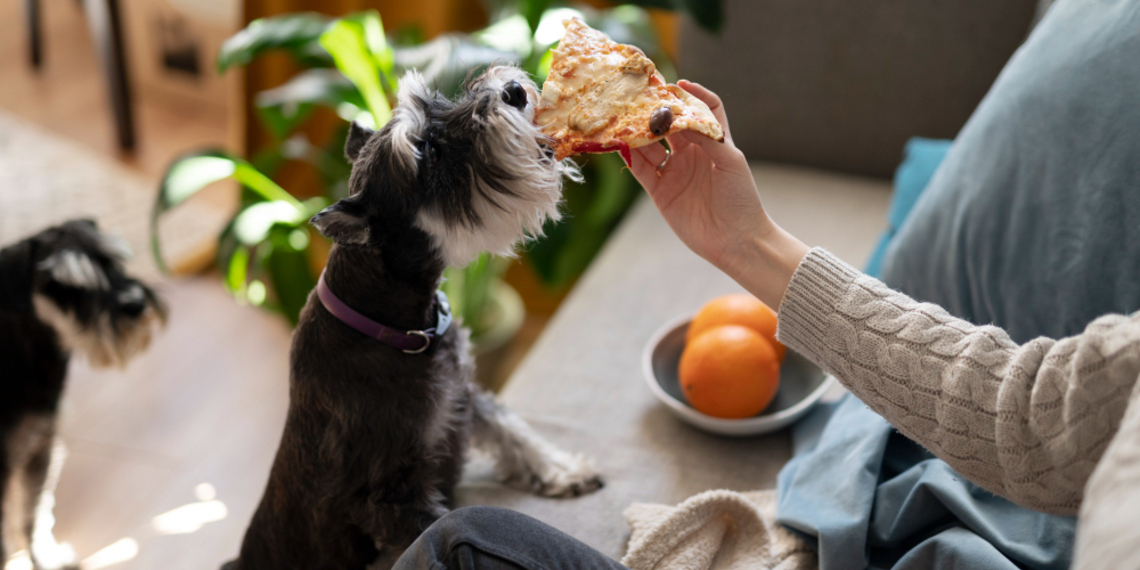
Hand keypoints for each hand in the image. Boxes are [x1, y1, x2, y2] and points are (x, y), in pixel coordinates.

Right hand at [626, 81, 808, 308]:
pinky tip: (620, 145)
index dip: (693, 94)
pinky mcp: (660, 191)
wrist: (736, 240)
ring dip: (637, 132)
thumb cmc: (741, 198)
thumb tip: (681, 118)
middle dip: (655, 110)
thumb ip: (708, 138)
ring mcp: (674, 171)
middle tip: (639, 96)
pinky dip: (629, 157)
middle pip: (669, 124)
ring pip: (650, 145)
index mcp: (712, 141)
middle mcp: (691, 153)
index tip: (678, 84)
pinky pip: (641, 170)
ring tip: (623, 118)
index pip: (702, 109)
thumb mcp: (731, 162)